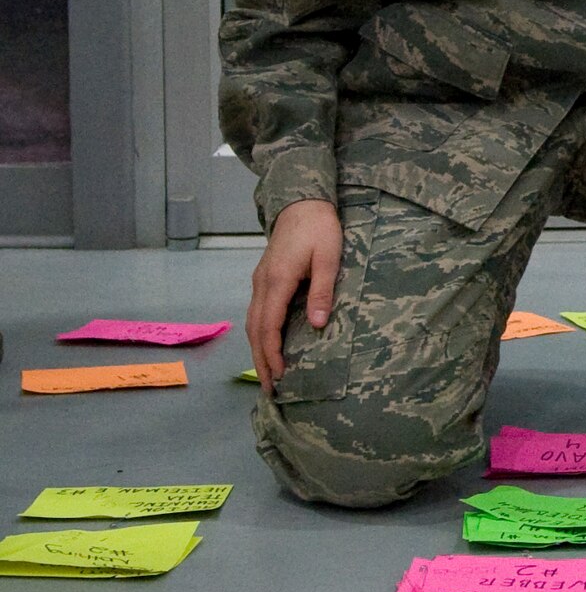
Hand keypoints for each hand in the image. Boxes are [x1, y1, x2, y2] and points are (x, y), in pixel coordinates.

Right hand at [247, 198, 341, 392]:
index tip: (279, 376)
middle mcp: (262, 284)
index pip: (268, 326)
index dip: (272, 353)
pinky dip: (259, 334)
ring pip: (252, 322)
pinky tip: (268, 345)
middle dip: (261, 360)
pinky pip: (256, 313)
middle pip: (254, 330)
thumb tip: (316, 324)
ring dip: (258, 349)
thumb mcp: (328, 258)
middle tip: (269, 388)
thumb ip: (321, 290)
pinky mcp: (264, 278)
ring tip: (267, 374)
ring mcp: (260, 281)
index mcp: (277, 280)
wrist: (302, 203)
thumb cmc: (320, 229)